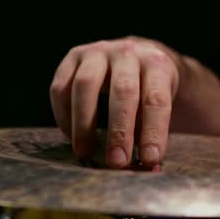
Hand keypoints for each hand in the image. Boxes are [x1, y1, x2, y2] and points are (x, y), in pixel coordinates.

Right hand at [50, 36, 179, 167]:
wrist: (134, 55)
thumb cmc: (148, 89)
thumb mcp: (158, 105)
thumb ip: (151, 133)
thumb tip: (145, 166)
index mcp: (157, 64)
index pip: (156, 100)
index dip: (153, 132)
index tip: (149, 160)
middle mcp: (128, 52)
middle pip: (123, 91)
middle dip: (119, 131)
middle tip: (117, 162)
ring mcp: (98, 51)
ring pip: (85, 85)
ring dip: (84, 124)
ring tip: (85, 153)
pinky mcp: (73, 56)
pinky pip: (61, 87)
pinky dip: (63, 115)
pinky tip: (71, 136)